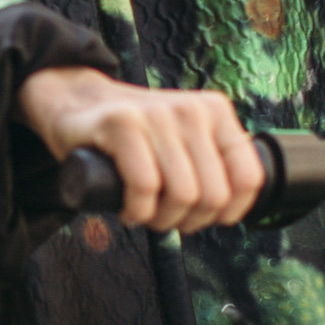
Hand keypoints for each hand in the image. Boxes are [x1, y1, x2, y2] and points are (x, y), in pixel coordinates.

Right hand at [17, 67, 265, 233]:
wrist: (75, 103)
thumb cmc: (134, 137)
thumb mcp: (183, 141)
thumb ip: (211, 165)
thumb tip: (230, 212)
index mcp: (216, 112)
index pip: (249, 178)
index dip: (228, 212)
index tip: (202, 217)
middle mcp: (192, 109)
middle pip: (213, 195)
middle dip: (189, 221)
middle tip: (164, 217)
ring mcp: (157, 114)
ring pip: (182, 195)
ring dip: (160, 220)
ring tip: (144, 214)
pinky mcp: (122, 123)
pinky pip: (145, 187)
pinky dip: (136, 212)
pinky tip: (128, 210)